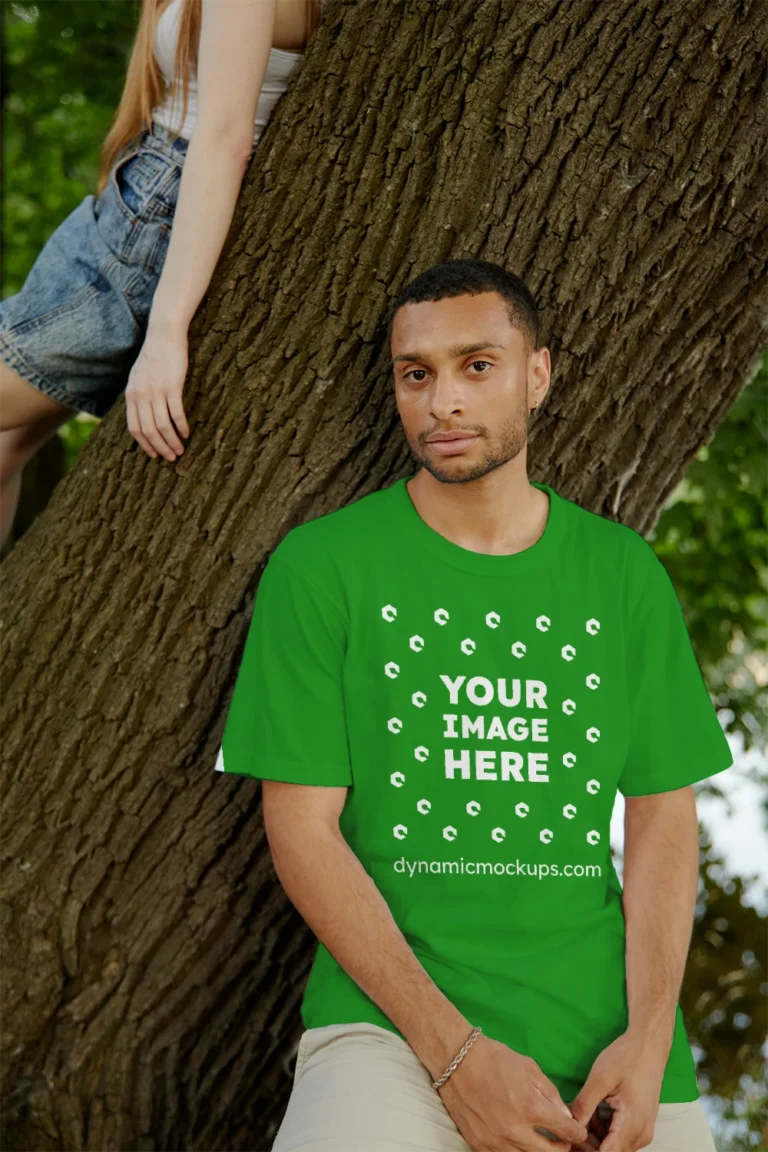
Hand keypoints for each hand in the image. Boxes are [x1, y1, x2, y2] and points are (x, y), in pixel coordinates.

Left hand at [125, 321, 189, 460]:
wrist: (164, 335)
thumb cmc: (154, 356)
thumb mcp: (138, 377)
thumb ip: (138, 396)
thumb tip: (143, 416)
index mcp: (131, 395)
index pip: (134, 428)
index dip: (145, 445)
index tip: (155, 455)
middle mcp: (140, 395)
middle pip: (149, 431)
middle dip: (160, 448)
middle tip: (171, 458)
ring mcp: (156, 391)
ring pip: (162, 425)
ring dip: (172, 441)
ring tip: (181, 450)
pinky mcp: (172, 386)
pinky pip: (176, 413)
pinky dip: (181, 426)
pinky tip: (187, 433)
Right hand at [438, 1034, 589, 1150]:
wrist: (456, 1060)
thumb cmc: (494, 1058)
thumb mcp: (529, 1068)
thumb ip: (551, 1094)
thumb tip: (565, 1116)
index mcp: (530, 1107)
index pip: (566, 1131)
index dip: (577, 1132)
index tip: (579, 1131)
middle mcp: (514, 1129)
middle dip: (562, 1147)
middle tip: (563, 1140)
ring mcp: (495, 1141)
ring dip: (538, 1150)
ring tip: (541, 1141)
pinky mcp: (479, 1145)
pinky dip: (515, 1151)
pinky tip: (518, 1140)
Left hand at [566, 1030, 666, 1150]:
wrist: (649, 1044)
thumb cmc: (627, 1057)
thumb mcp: (600, 1079)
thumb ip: (584, 1106)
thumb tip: (569, 1126)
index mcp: (632, 1124)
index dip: (584, 1149)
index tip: (569, 1138)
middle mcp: (641, 1134)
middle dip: (587, 1143)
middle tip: (570, 1122)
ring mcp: (642, 1131)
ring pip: (613, 1146)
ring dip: (595, 1136)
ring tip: (583, 1112)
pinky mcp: (640, 1125)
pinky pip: (619, 1137)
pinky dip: (604, 1130)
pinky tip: (594, 1111)